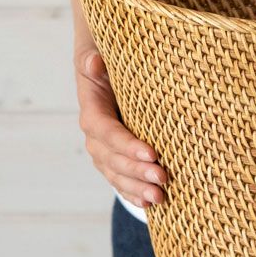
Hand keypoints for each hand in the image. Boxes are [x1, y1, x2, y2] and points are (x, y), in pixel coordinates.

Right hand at [75, 45, 167, 209]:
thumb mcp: (102, 51)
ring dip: (136, 187)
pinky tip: (150, 205)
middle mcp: (95, 133)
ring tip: (160, 197)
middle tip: (163, 179)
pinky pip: (120, 179)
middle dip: (136, 171)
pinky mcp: (115, 158)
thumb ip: (96, 59)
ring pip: (115, 173)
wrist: (114, 69)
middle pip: (111, 157)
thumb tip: (93, 62)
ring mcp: (103, 149)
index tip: (152, 152)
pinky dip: (133, 193)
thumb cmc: (114, 58)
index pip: (104, 130)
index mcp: (92, 107)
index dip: (125, 144)